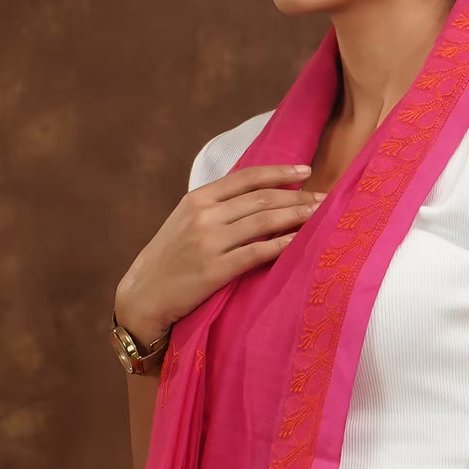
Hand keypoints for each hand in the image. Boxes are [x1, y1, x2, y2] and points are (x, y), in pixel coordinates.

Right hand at [114, 161, 321, 343]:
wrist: (143, 296)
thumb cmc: (168, 261)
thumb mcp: (185, 222)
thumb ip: (215, 207)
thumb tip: (255, 197)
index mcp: (198, 199)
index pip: (247, 177)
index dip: (279, 172)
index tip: (306, 171)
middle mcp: (204, 215)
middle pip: (261, 198)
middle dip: (297, 197)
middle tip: (325, 199)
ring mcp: (209, 242)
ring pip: (263, 221)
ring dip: (296, 217)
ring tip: (320, 217)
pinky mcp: (215, 270)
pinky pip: (257, 252)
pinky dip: (282, 244)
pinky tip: (301, 241)